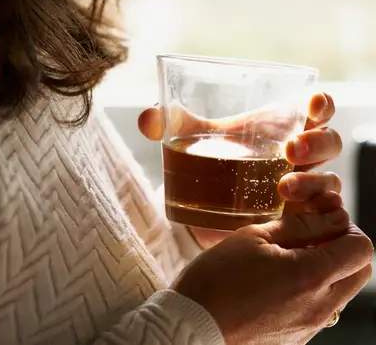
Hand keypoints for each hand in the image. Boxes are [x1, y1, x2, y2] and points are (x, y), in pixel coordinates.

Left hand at [138, 93, 342, 247]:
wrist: (200, 210)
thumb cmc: (205, 165)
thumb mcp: (188, 142)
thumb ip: (167, 125)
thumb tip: (146, 119)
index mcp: (279, 130)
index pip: (315, 111)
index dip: (322, 104)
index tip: (313, 104)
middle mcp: (297, 159)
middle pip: (328, 143)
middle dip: (317, 143)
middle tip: (290, 150)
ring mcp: (300, 190)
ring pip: (329, 181)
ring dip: (315, 182)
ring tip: (283, 189)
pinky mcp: (294, 221)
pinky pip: (325, 218)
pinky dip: (322, 217)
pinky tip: (299, 218)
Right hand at [171, 196, 372, 344]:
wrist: (194, 323)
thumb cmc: (217, 277)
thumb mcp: (254, 237)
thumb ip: (299, 226)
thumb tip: (332, 218)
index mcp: (311, 276)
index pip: (361, 248)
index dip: (346, 228)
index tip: (322, 222)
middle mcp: (320, 306)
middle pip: (360, 272)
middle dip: (344, 249)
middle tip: (310, 237)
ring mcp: (311, 325)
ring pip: (343, 291)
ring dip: (329, 269)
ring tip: (290, 258)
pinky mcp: (298, 337)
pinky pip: (322, 309)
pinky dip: (313, 290)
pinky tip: (279, 281)